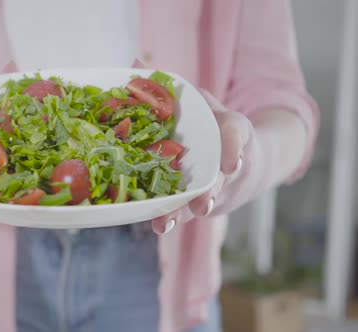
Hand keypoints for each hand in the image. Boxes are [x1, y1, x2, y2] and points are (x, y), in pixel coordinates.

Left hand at [152, 91, 262, 234]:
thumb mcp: (201, 102)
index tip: (231, 165)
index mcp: (232, 131)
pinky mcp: (203, 203)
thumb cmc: (215, 126)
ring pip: (200, 202)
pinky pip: (187, 211)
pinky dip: (171, 219)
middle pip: (219, 180)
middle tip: (202, 204)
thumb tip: (135, 62)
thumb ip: (171, 87)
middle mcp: (227, 163)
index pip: (236, 137)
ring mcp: (216, 187)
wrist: (243, 158)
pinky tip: (157, 226)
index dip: (232, 149)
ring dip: (182, 214)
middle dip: (209, 192)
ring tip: (165, 224)